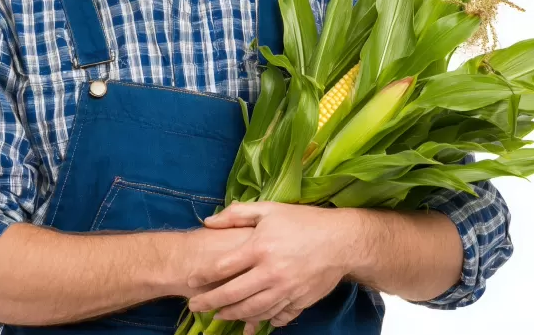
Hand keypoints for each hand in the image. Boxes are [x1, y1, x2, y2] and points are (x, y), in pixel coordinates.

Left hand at [185, 202, 356, 332]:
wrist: (342, 241)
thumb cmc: (304, 221)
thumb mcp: (269, 210)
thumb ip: (237, 214)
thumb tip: (209, 221)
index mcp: (260, 248)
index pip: (223, 266)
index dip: (204, 275)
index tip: (191, 280)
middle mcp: (271, 273)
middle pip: (233, 294)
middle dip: (211, 302)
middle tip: (195, 306)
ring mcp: (286, 290)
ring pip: (253, 310)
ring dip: (233, 315)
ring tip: (220, 316)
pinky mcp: (300, 300)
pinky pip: (277, 316)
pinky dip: (264, 321)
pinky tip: (255, 322)